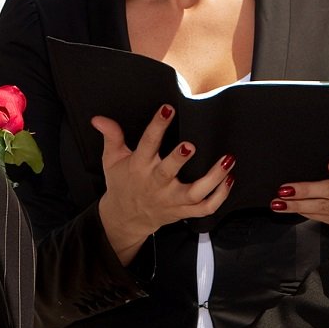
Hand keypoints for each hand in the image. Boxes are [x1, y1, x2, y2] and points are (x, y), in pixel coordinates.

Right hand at [94, 106, 233, 263]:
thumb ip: (111, 137)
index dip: (157, 126)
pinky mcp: (183, 210)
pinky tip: (229, 179)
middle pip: (168, 172)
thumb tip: (99, 118)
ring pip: (195, 192)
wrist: (126, 218)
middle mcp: (156, 184)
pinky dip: (220, 197)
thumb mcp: (112, 160)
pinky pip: (205, 208)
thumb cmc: (122, 184)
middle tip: (190, 145)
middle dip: (179, 159)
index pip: (147, 145)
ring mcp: (172, 199)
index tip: (167, 109)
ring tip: (227, 160)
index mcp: (139, 167)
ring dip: (213, 178)